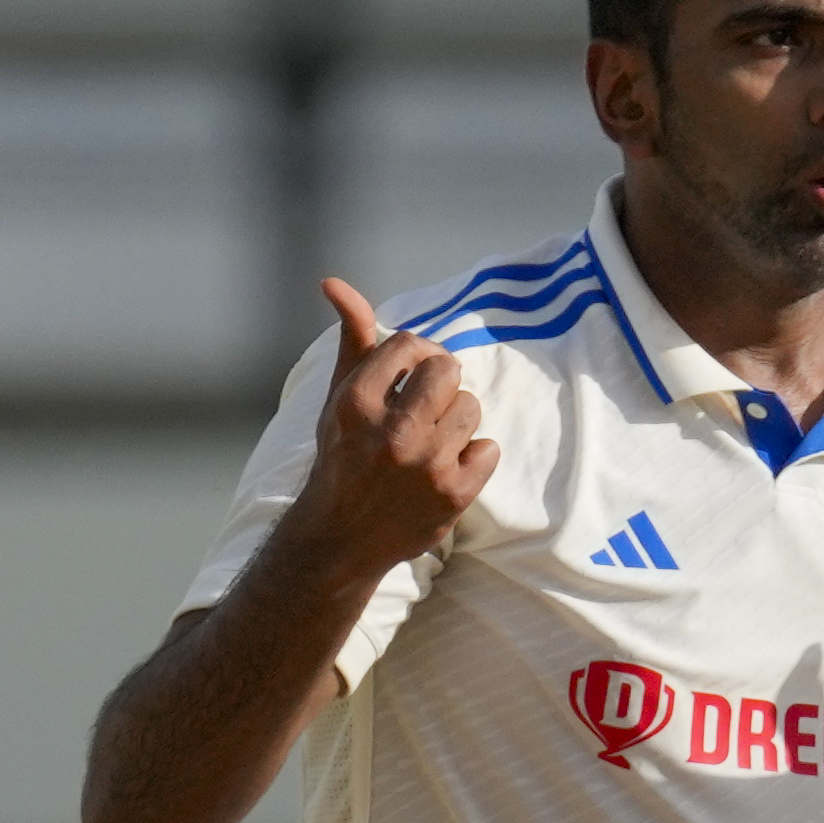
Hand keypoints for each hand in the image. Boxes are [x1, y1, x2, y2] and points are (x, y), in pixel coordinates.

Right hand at [276, 278, 496, 585]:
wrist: (341, 539)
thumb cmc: (343, 458)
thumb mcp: (339, 398)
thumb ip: (351, 339)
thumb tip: (334, 282)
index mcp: (357, 402)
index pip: (408, 344)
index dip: (417, 355)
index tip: (411, 378)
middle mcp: (391, 432)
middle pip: (447, 368)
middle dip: (440, 383)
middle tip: (424, 410)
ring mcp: (425, 465)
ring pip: (471, 407)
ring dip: (457, 421)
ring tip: (431, 444)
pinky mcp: (453, 494)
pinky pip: (489, 448)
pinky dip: (474, 458)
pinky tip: (445, 471)